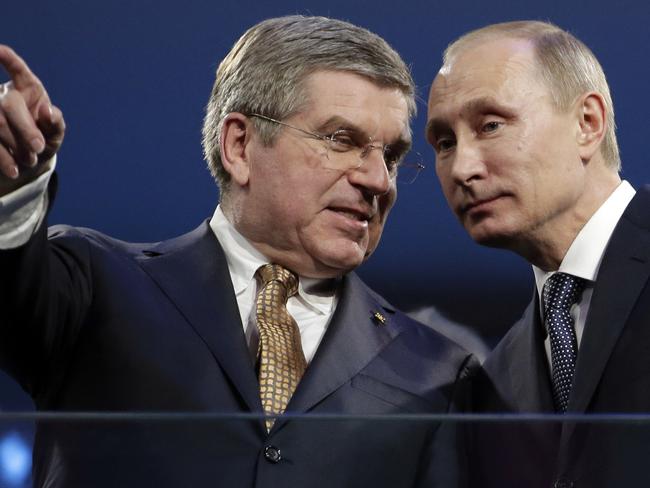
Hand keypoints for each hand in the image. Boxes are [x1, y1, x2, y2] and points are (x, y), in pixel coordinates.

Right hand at [0, 45, 64, 193]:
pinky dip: (1, 158)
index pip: (18, 69)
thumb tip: (48, 110)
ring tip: (30, 161)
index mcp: (28, 89)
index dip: (9, 58)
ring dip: (13, 144)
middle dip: (24, 127)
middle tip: (38, 146)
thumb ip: (56, 122)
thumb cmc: (45, 136)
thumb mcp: (56, 132)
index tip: (0, 49)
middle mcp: (6, 96)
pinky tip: (13, 170)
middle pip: (8, 106)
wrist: (31, 157)